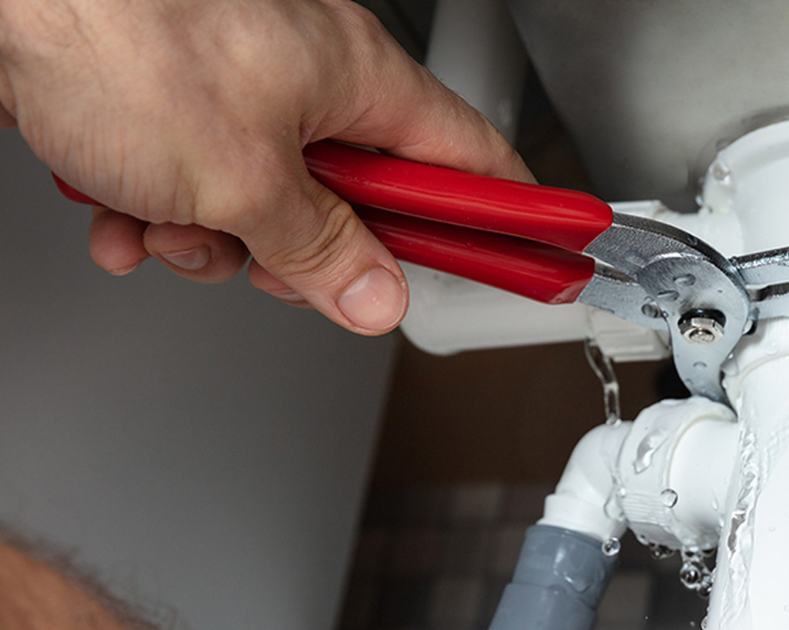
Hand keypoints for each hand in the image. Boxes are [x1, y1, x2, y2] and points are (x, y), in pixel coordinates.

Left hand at [0, 0, 530, 334]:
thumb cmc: (115, 35)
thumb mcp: (241, 180)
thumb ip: (322, 251)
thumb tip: (375, 295)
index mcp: (358, 78)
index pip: (469, 161)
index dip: (505, 216)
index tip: (533, 258)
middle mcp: (307, 77)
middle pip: (360, 201)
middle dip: (312, 253)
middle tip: (288, 271)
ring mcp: (237, 89)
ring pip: (266, 205)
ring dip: (215, 240)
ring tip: (170, 226)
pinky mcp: (170, 104)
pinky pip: (193, 185)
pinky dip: (156, 212)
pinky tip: (119, 214)